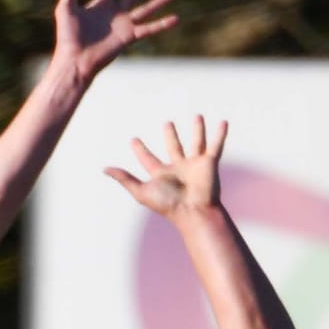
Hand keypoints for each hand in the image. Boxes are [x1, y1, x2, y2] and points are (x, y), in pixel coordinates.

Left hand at [50, 0, 179, 94]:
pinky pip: (149, 29)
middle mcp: (116, 13)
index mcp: (101, 5)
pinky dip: (162, 24)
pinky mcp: (129, 37)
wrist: (75, 60)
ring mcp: (124, 25)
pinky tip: (176, 18)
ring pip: (148, 8)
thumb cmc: (67, 37)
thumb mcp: (66, 8)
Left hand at [106, 113, 228, 218]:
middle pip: (173, 147)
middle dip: (171, 135)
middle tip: (167, 123)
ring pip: (196, 143)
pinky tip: (223, 122)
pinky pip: (216, 146)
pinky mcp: (209, 164)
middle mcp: (178, 168)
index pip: (148, 159)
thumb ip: (125, 179)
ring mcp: (195, 165)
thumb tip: (104, 169)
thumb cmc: (167, 204)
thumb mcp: (141, 191)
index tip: (133, 140)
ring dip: (197, 130)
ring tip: (197, 116)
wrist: (193, 211)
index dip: (140, 150)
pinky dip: (220, 134)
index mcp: (162, 175)